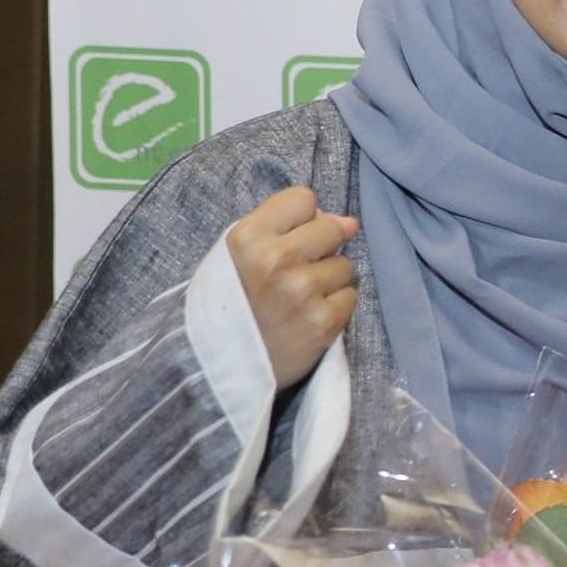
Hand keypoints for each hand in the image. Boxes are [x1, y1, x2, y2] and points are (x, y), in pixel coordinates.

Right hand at [225, 187, 358, 390]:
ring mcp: (302, 291)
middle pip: (333, 228)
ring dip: (329, 280)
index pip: (303, 198)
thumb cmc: (229, 304)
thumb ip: (283, 229)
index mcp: (247, 237)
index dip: (301, 219)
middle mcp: (276, 259)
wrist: (216, 368)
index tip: (289, 238)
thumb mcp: (236, 256)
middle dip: (322, 247)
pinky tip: (308, 317)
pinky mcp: (323, 321)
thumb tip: (348, 222)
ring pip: (346, 265)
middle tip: (296, 272)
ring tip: (298, 300)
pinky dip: (335, 306)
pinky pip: (350, 296)